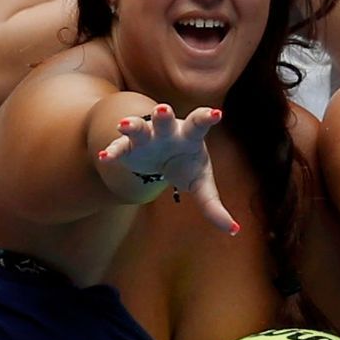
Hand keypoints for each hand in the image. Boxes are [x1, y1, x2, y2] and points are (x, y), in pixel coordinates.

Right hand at [97, 104, 238, 234]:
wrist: (158, 157)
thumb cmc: (186, 165)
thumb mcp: (201, 184)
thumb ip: (214, 205)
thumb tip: (234, 230)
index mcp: (190, 136)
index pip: (199, 123)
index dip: (206, 117)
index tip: (216, 114)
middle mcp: (167, 132)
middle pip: (165, 120)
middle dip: (163, 114)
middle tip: (162, 109)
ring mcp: (146, 137)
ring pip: (139, 128)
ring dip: (133, 125)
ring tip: (124, 125)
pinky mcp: (127, 149)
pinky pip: (119, 148)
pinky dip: (112, 152)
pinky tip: (105, 158)